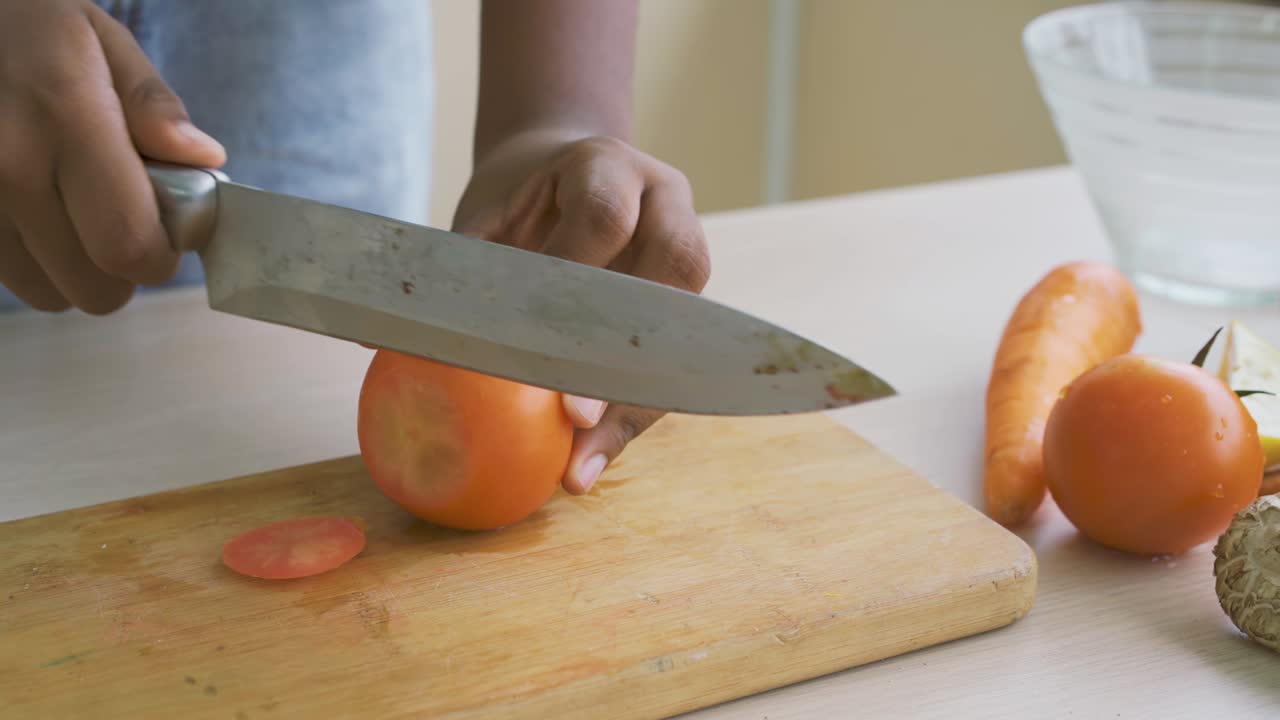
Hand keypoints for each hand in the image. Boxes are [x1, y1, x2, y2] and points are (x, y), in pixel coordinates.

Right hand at [0, 0, 224, 313]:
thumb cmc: (32, 34)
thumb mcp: (103, 43)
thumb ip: (155, 106)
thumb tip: (203, 159)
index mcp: (64, 118)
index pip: (130, 245)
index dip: (162, 254)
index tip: (171, 229)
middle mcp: (8, 167)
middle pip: (96, 287)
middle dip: (126, 268)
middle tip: (126, 219)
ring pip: (50, 294)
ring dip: (77, 269)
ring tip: (75, 210)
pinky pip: (14, 278)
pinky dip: (36, 260)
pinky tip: (37, 210)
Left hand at [452, 129, 710, 495]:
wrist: (562, 176)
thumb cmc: (514, 204)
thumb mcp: (485, 220)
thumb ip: (463, 275)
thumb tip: (383, 343)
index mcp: (606, 168)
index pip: (605, 217)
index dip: (578, 284)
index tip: (539, 347)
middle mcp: (663, 202)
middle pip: (677, 266)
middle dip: (626, 352)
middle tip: (577, 418)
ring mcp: (687, 249)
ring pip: (687, 329)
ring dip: (634, 401)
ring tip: (583, 461)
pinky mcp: (687, 305)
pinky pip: (669, 365)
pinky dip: (629, 415)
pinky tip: (590, 460)